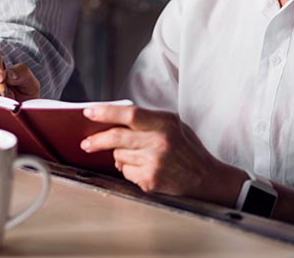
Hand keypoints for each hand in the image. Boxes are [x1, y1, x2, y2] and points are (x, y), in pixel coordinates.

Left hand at [81, 105, 243, 204]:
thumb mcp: (172, 125)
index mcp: (165, 123)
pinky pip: (126, 172)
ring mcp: (154, 163)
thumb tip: (111, 120)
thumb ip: (147, 120)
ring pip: (119, 156)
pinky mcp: (150, 180)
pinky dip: (128, 170)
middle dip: (96, 140)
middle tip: (86, 143)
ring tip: (136, 156)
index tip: (88, 112)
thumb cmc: (187, 148)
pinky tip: (144, 168)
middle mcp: (159, 142)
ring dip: (119, 156)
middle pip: (116, 137)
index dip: (106, 112)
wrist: (207, 178)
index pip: (129, 114)